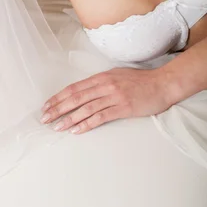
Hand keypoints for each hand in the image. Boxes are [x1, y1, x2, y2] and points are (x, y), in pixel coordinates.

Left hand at [40, 66, 172, 133]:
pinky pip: (100, 117)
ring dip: (69, 118)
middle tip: (45, 118)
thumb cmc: (139, 81)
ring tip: (57, 127)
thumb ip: (100, 83)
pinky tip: (76, 130)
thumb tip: (83, 92)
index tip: (47, 106)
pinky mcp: (123, 108)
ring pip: (85, 108)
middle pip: (75, 98)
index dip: (58, 97)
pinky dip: (86, 124)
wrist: (161, 84)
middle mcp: (104, 85)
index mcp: (101, 77)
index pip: (74, 88)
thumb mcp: (116, 76)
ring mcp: (113, 96)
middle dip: (58, 108)